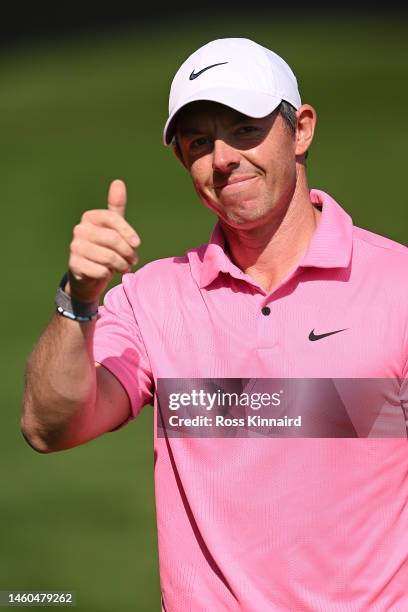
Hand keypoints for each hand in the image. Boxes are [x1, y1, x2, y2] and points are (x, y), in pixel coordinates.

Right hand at [66, 179, 140, 302]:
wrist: (87, 275)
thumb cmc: (104, 248)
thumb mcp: (112, 227)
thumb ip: (116, 207)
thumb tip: (118, 182)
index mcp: (89, 217)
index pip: (113, 219)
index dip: (128, 232)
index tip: (137, 244)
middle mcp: (79, 230)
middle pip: (113, 239)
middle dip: (128, 252)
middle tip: (133, 260)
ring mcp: (75, 247)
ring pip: (108, 257)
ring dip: (121, 265)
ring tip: (124, 267)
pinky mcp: (74, 265)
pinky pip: (100, 271)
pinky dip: (108, 275)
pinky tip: (108, 273)